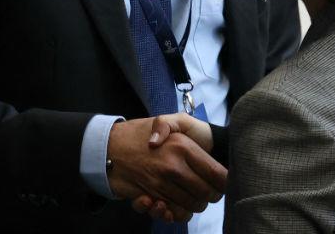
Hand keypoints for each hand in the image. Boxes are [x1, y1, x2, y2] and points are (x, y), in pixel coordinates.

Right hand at [107, 117, 225, 222]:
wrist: (109, 146)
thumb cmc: (142, 132)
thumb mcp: (168, 119)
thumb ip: (179, 125)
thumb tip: (168, 143)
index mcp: (183, 147)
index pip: (216, 174)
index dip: (224, 182)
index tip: (224, 183)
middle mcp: (173, 167)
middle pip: (206, 194)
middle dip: (211, 196)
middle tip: (210, 192)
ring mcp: (159, 184)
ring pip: (190, 206)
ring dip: (194, 205)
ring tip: (193, 197)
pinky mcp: (147, 197)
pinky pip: (169, 213)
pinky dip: (173, 214)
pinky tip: (171, 206)